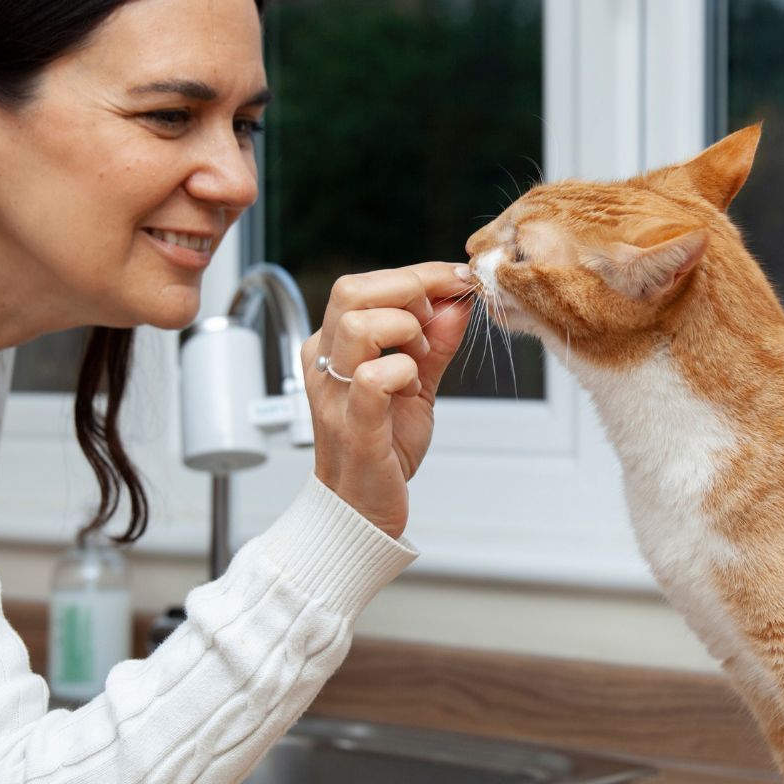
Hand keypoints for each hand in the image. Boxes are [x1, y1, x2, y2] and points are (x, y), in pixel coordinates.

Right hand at [300, 262, 474, 537]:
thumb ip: (435, 342)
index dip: (419, 274)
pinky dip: (404, 372)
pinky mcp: (353, 424)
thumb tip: (457, 302)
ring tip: (420, 358)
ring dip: (406, 331)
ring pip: (360, 325)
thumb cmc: (381, 447)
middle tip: (436, 321)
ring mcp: (334, 393)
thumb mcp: (415, 383)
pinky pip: (374, 378)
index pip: (365, 283)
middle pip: (352, 290)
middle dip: (411, 291)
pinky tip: (411, 388)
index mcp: (333, 345)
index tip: (459, 279)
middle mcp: (324, 362)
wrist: (361, 509)